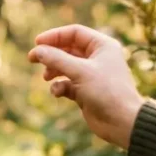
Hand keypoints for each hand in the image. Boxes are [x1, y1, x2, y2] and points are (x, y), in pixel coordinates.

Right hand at [28, 24, 144, 148]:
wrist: (122, 122)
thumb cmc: (107, 92)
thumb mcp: (80, 71)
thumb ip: (56, 59)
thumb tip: (37, 51)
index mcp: (102, 46)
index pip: (74, 33)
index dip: (55, 36)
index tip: (37, 42)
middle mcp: (98, 58)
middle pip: (68, 49)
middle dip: (51, 54)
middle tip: (33, 59)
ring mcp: (91, 75)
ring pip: (66, 67)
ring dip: (53, 70)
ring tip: (46, 77)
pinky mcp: (86, 91)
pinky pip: (67, 84)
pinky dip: (60, 86)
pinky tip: (57, 93)